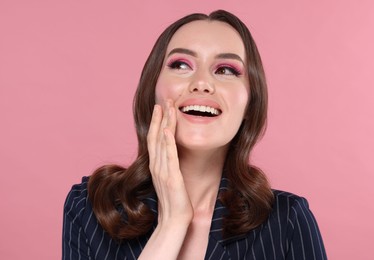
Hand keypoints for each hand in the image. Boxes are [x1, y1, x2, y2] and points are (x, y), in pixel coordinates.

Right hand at [147, 100, 192, 225]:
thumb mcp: (169, 179)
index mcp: (156, 165)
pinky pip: (169, 156)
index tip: (160, 108)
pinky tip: (167, 129)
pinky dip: (167, 142)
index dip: (156, 122)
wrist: (174, 219)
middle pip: (155, 136)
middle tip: (163, 100)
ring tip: (167, 107)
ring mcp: (162, 170)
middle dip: (159, 117)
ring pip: (162, 141)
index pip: (154, 139)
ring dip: (164, 123)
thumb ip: (168, 166)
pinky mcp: (171, 176)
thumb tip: (172, 155)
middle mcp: (156, 165)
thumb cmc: (174, 200)